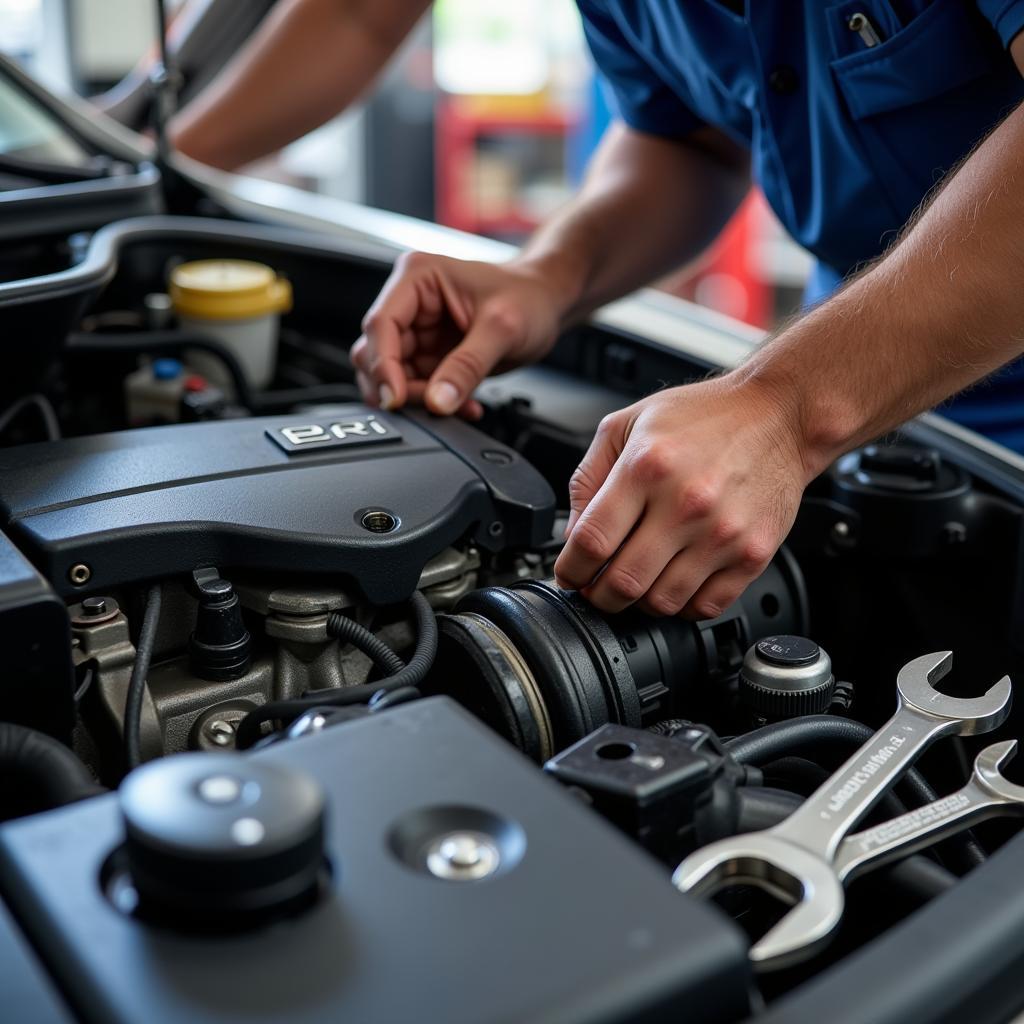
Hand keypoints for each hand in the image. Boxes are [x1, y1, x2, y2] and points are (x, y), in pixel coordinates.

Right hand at [351, 253, 564, 416]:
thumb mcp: (502, 329)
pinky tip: (463, 405)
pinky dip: (435, 402)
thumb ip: (467, 366)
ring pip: (391, 376)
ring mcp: (417, 332)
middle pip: (376, 354)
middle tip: (432, 403)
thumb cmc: (529, 297)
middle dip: (400, 386)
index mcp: (417, 278)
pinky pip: (416, 387)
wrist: (548, 304)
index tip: (396, 398)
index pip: (379, 325)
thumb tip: (437, 401)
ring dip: (418, 398)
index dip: (382, 366)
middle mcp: (409, 303)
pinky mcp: (429, 356)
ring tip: (455, 404)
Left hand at [553, 376, 812, 618]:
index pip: (591, 541)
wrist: (780, 415)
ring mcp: (723, 533)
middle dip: (598, 595)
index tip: (570, 573)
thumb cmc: (704, 417)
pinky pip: (706, 607)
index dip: (571, 569)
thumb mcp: (626, 424)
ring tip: (638, 581)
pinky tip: (675, 582)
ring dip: (639, 604)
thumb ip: (589, 479)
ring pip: (662, 602)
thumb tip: (573, 535)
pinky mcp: (753, 554)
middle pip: (623, 582)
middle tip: (596, 587)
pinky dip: (682, 606)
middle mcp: (686, 503)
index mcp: (647, 467)